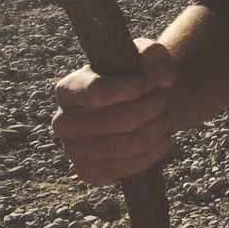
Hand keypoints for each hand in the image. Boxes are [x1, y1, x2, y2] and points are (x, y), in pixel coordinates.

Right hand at [51, 37, 175, 185]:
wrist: (127, 106)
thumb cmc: (131, 75)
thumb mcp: (141, 54)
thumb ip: (155, 56)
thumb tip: (166, 80)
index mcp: (67, 89)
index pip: (100, 93)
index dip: (135, 88)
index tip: (151, 83)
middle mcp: (62, 123)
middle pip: (120, 121)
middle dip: (152, 108)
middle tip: (161, 100)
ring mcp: (74, 152)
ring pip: (130, 145)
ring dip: (158, 128)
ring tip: (163, 116)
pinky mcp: (90, 173)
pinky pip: (133, 166)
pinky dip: (156, 149)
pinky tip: (160, 135)